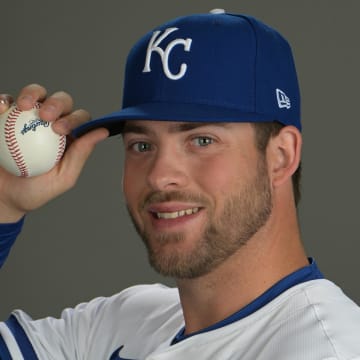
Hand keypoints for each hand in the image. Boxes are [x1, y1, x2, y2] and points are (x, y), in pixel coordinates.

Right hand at [0, 84, 108, 222]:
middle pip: (61, 101)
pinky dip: (5, 101)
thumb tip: (102, 132)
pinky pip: (6, 101)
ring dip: (32, 93)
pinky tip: (2, 107)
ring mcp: (29, 117)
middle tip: (46, 116)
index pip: (80, 119)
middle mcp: (51, 123)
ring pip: (37, 93)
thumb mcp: (63, 177)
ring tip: (24, 106)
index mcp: (70, 136)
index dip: (74, 119)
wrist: (3, 197)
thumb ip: (81, 154)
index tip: (60, 130)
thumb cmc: (35, 190)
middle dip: (57, 103)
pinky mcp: (7, 115)